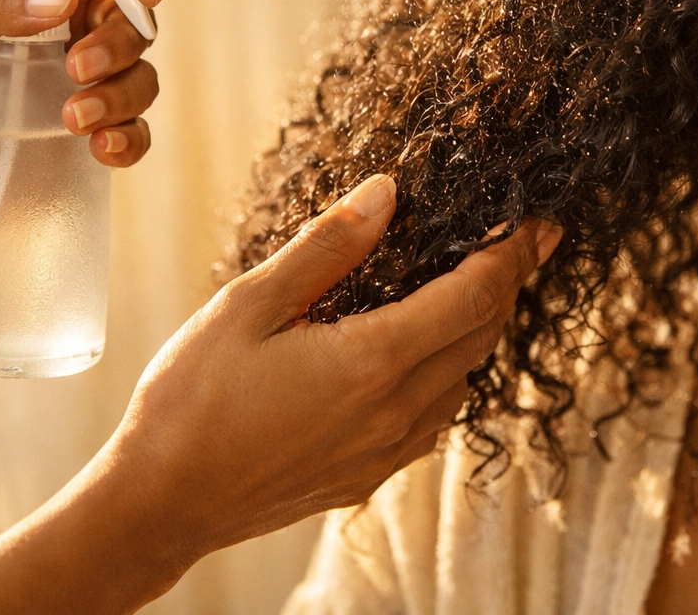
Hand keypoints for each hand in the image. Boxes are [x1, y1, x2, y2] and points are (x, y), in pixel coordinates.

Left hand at [0, 0, 172, 217]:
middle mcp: (69, 24)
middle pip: (134, 17)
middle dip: (121, 41)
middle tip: (78, 67)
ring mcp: (82, 79)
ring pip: (140, 74)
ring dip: (122, 94)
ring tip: (74, 119)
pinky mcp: (86, 129)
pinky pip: (133, 130)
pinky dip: (130, 137)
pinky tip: (103, 146)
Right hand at [100, 175, 561, 586]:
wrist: (159, 504)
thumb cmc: (193, 398)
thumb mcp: (250, 303)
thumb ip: (327, 246)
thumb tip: (387, 192)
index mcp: (371, 361)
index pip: (473, 296)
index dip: (512, 254)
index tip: (538, 222)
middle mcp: (395, 412)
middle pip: (482, 335)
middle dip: (510, 282)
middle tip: (525, 242)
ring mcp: (385, 451)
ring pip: (465, 378)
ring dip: (482, 327)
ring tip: (479, 285)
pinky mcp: (368, 475)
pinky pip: (437, 417)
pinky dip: (452, 371)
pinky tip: (429, 352)